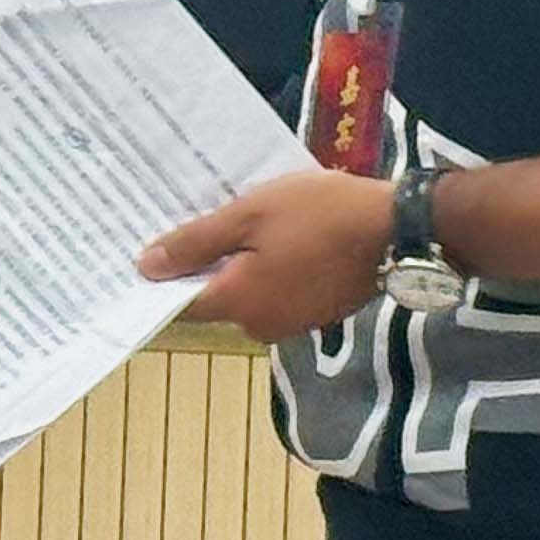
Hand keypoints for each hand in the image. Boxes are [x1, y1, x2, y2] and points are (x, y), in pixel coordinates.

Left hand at [137, 168, 394, 343]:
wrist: (394, 229)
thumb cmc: (316, 215)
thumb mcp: (249, 215)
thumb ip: (196, 243)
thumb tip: (144, 268)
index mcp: (238, 303)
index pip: (180, 304)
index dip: (161, 279)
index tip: (145, 250)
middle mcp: (259, 325)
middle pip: (214, 297)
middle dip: (201, 264)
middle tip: (189, 218)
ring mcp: (291, 321)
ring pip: (246, 293)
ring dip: (237, 263)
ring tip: (232, 219)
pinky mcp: (315, 311)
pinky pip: (274, 291)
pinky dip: (266, 268)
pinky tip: (271, 235)